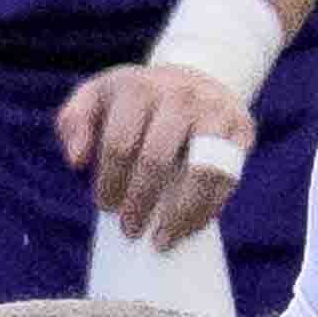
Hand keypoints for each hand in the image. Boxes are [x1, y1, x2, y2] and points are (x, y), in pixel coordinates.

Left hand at [59, 60, 257, 249]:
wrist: (196, 76)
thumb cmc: (136, 100)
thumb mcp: (98, 96)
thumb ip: (75, 121)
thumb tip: (77, 160)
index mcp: (140, 88)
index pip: (119, 144)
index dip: (109, 181)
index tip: (105, 206)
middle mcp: (181, 95)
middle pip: (157, 158)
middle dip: (139, 201)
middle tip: (129, 229)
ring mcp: (216, 112)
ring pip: (202, 171)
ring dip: (180, 214)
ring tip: (161, 241)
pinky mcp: (242, 130)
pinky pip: (229, 177)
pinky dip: (209, 209)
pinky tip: (189, 228)